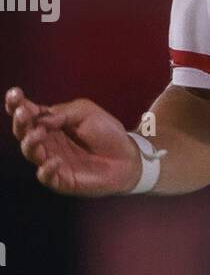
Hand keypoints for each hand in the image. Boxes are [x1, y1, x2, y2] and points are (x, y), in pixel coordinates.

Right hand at [5, 87, 142, 195]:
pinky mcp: (62, 180)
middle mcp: (47, 142)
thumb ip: (62, 113)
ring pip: (31, 153)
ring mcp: (52, 161)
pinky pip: (45, 176)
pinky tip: (54, 160)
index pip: (28, 113)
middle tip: (23, 113)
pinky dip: (46, 169)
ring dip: (30, 142)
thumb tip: (40, 120)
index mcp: (51, 123)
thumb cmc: (107, 132)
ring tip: (39, 133)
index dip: (17, 104)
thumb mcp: (85, 112)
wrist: (128, 156)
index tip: (15, 94)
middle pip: (23, 132)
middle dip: (20, 122)